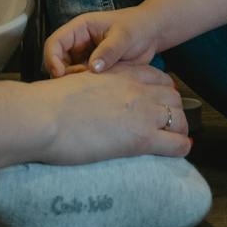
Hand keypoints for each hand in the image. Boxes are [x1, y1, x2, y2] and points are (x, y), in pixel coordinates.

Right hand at [40, 64, 190, 163]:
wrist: (44, 116)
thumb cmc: (49, 103)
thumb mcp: (78, 83)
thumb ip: (91, 87)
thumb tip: (85, 101)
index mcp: (121, 74)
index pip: (157, 77)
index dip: (163, 90)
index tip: (160, 101)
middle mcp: (137, 90)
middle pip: (173, 96)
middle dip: (174, 109)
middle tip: (168, 123)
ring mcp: (142, 113)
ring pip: (180, 118)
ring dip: (180, 128)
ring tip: (175, 139)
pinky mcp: (141, 138)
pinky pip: (176, 143)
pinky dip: (182, 148)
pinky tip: (179, 152)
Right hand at [44, 6, 162, 77]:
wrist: (152, 35)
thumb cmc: (137, 27)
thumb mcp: (124, 36)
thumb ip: (109, 50)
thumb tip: (93, 68)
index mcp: (80, 28)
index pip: (54, 42)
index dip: (52, 58)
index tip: (60, 74)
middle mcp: (78, 43)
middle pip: (57, 61)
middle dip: (63, 75)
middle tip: (81, 84)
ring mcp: (84, 57)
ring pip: (68, 73)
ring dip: (75, 82)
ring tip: (93, 86)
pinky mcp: (92, 69)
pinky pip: (82, 80)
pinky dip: (85, 86)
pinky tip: (99, 90)